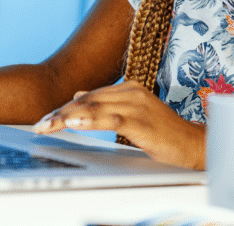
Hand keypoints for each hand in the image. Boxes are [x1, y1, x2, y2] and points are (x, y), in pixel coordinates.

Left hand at [31, 80, 205, 168]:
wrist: (194, 145)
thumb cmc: (163, 133)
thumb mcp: (132, 115)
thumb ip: (107, 105)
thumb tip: (79, 96)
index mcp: (127, 88)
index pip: (88, 97)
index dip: (65, 108)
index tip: (44, 120)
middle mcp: (131, 92)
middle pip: (87, 101)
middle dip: (61, 113)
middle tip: (39, 125)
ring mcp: (137, 105)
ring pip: (95, 108)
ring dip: (68, 117)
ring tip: (48, 124)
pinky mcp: (143, 121)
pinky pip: (112, 119)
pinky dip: (91, 120)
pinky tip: (75, 124)